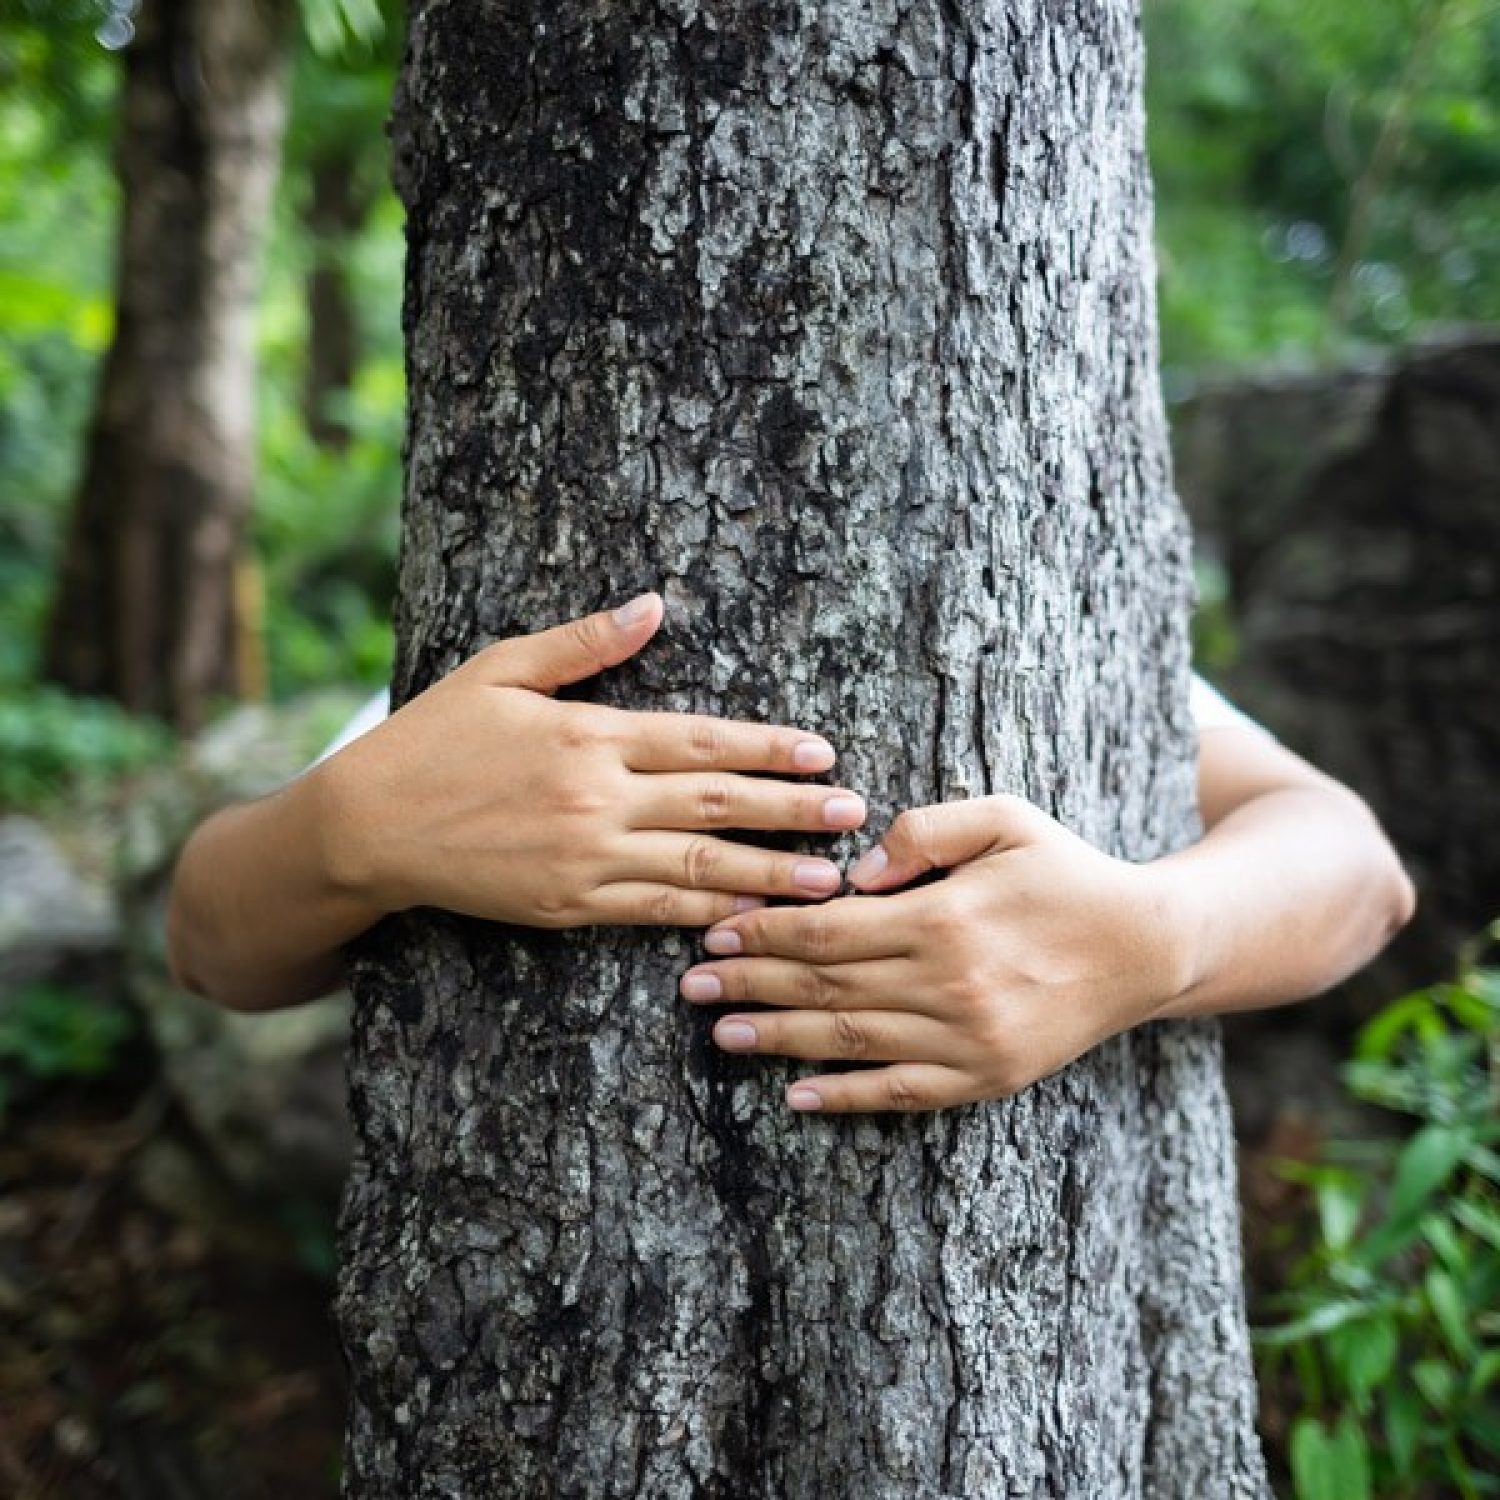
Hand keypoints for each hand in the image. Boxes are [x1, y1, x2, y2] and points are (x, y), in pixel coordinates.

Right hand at [311, 593, 866, 928]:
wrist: (368, 825)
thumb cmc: (435, 736)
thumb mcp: (502, 668)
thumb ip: (584, 642)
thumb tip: (654, 604)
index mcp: (588, 735)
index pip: (701, 741)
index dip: (769, 748)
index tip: (824, 753)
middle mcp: (596, 798)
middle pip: (715, 804)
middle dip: (791, 812)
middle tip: (853, 815)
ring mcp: (584, 859)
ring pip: (696, 868)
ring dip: (769, 874)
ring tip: (828, 880)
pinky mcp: (567, 905)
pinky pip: (652, 912)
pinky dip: (706, 915)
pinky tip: (751, 917)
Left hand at [678, 793, 1189, 1111]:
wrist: (1144, 947)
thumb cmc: (1063, 872)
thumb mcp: (1004, 817)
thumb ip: (924, 828)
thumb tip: (855, 868)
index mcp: (944, 918)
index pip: (826, 931)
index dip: (763, 932)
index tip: (716, 928)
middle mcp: (949, 985)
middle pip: (823, 987)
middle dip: (749, 982)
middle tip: (692, 982)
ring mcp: (966, 1041)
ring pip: (849, 1042)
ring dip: (777, 1038)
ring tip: (721, 1032)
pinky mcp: (985, 1078)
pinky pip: (899, 1094)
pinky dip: (843, 1097)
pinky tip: (795, 1093)